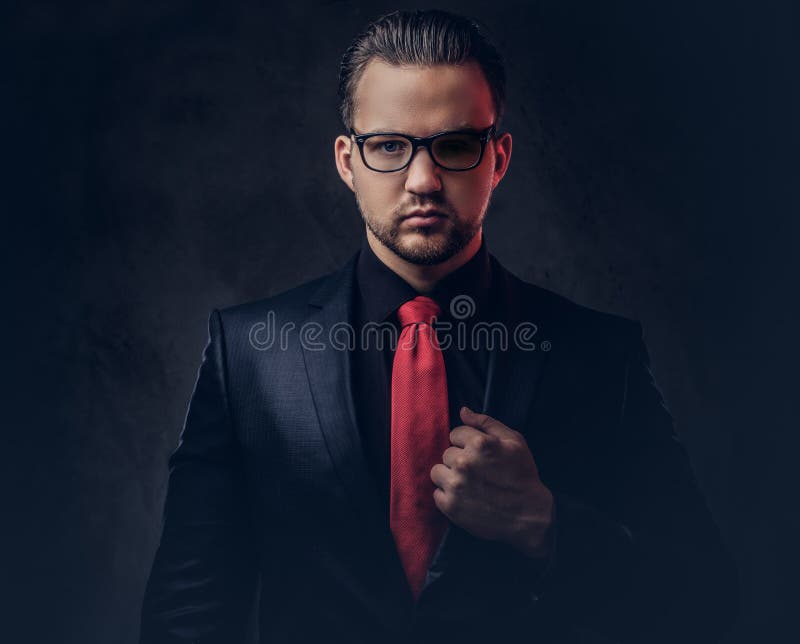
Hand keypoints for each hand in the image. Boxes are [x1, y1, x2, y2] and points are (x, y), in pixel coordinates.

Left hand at [431, 406, 554, 557]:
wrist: (528, 516)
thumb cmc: (523, 475)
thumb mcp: (513, 441)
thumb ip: (486, 422)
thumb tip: (463, 411)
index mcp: (479, 443)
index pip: (455, 434)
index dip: (468, 443)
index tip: (480, 455)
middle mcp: (464, 462)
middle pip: (447, 453)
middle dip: (459, 459)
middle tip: (477, 471)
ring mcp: (455, 485)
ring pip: (437, 471)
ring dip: (450, 476)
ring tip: (468, 484)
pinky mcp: (451, 506)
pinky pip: (437, 494)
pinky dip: (448, 496)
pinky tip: (465, 497)